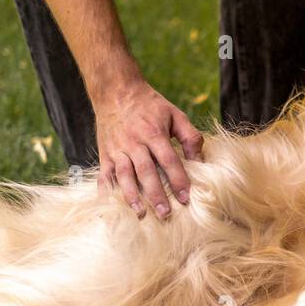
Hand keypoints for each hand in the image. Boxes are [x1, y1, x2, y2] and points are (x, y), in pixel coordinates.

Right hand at [94, 73, 203, 217]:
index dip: (178, 179)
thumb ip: (190, 137)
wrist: (116, 91)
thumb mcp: (175, 114)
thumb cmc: (150, 105)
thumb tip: (200, 160)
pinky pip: (104, 174)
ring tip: (140, 213)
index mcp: (154, 132)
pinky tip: (111, 205)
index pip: (168, 160)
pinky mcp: (105, 153)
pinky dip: (106, 190)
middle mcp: (134, 142)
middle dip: (156, 195)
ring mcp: (117, 149)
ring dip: (132, 196)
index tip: (186, 198)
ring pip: (124, 175)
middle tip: (165, 214)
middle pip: (146, 172)